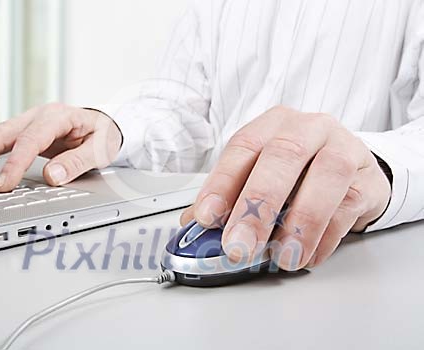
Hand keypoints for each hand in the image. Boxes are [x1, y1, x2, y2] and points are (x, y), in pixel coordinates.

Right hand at [0, 103, 121, 191]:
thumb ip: (77, 162)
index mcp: (58, 116)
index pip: (30, 140)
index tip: (3, 186)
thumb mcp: (99, 149)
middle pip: (0, 133)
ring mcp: (26, 123)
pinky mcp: (20, 133)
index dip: (15, 164)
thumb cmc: (103, 135)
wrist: (104, 124)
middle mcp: (37, 116)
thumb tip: (52, 177)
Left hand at [181, 106, 390, 269]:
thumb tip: (193, 228)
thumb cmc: (298, 172)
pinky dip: (324, 237)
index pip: (243, 146)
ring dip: (299, 223)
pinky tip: (306, 255)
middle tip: (239, 246)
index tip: (207, 217)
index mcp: (273, 125)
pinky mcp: (368, 179)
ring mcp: (343, 149)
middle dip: (257, 206)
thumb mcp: (259, 176)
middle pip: (282, 156)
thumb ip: (228, 198)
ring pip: (325, 176)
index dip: (222, 182)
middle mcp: (308, 129)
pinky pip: (348, 207)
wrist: (352, 171)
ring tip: (282, 257)